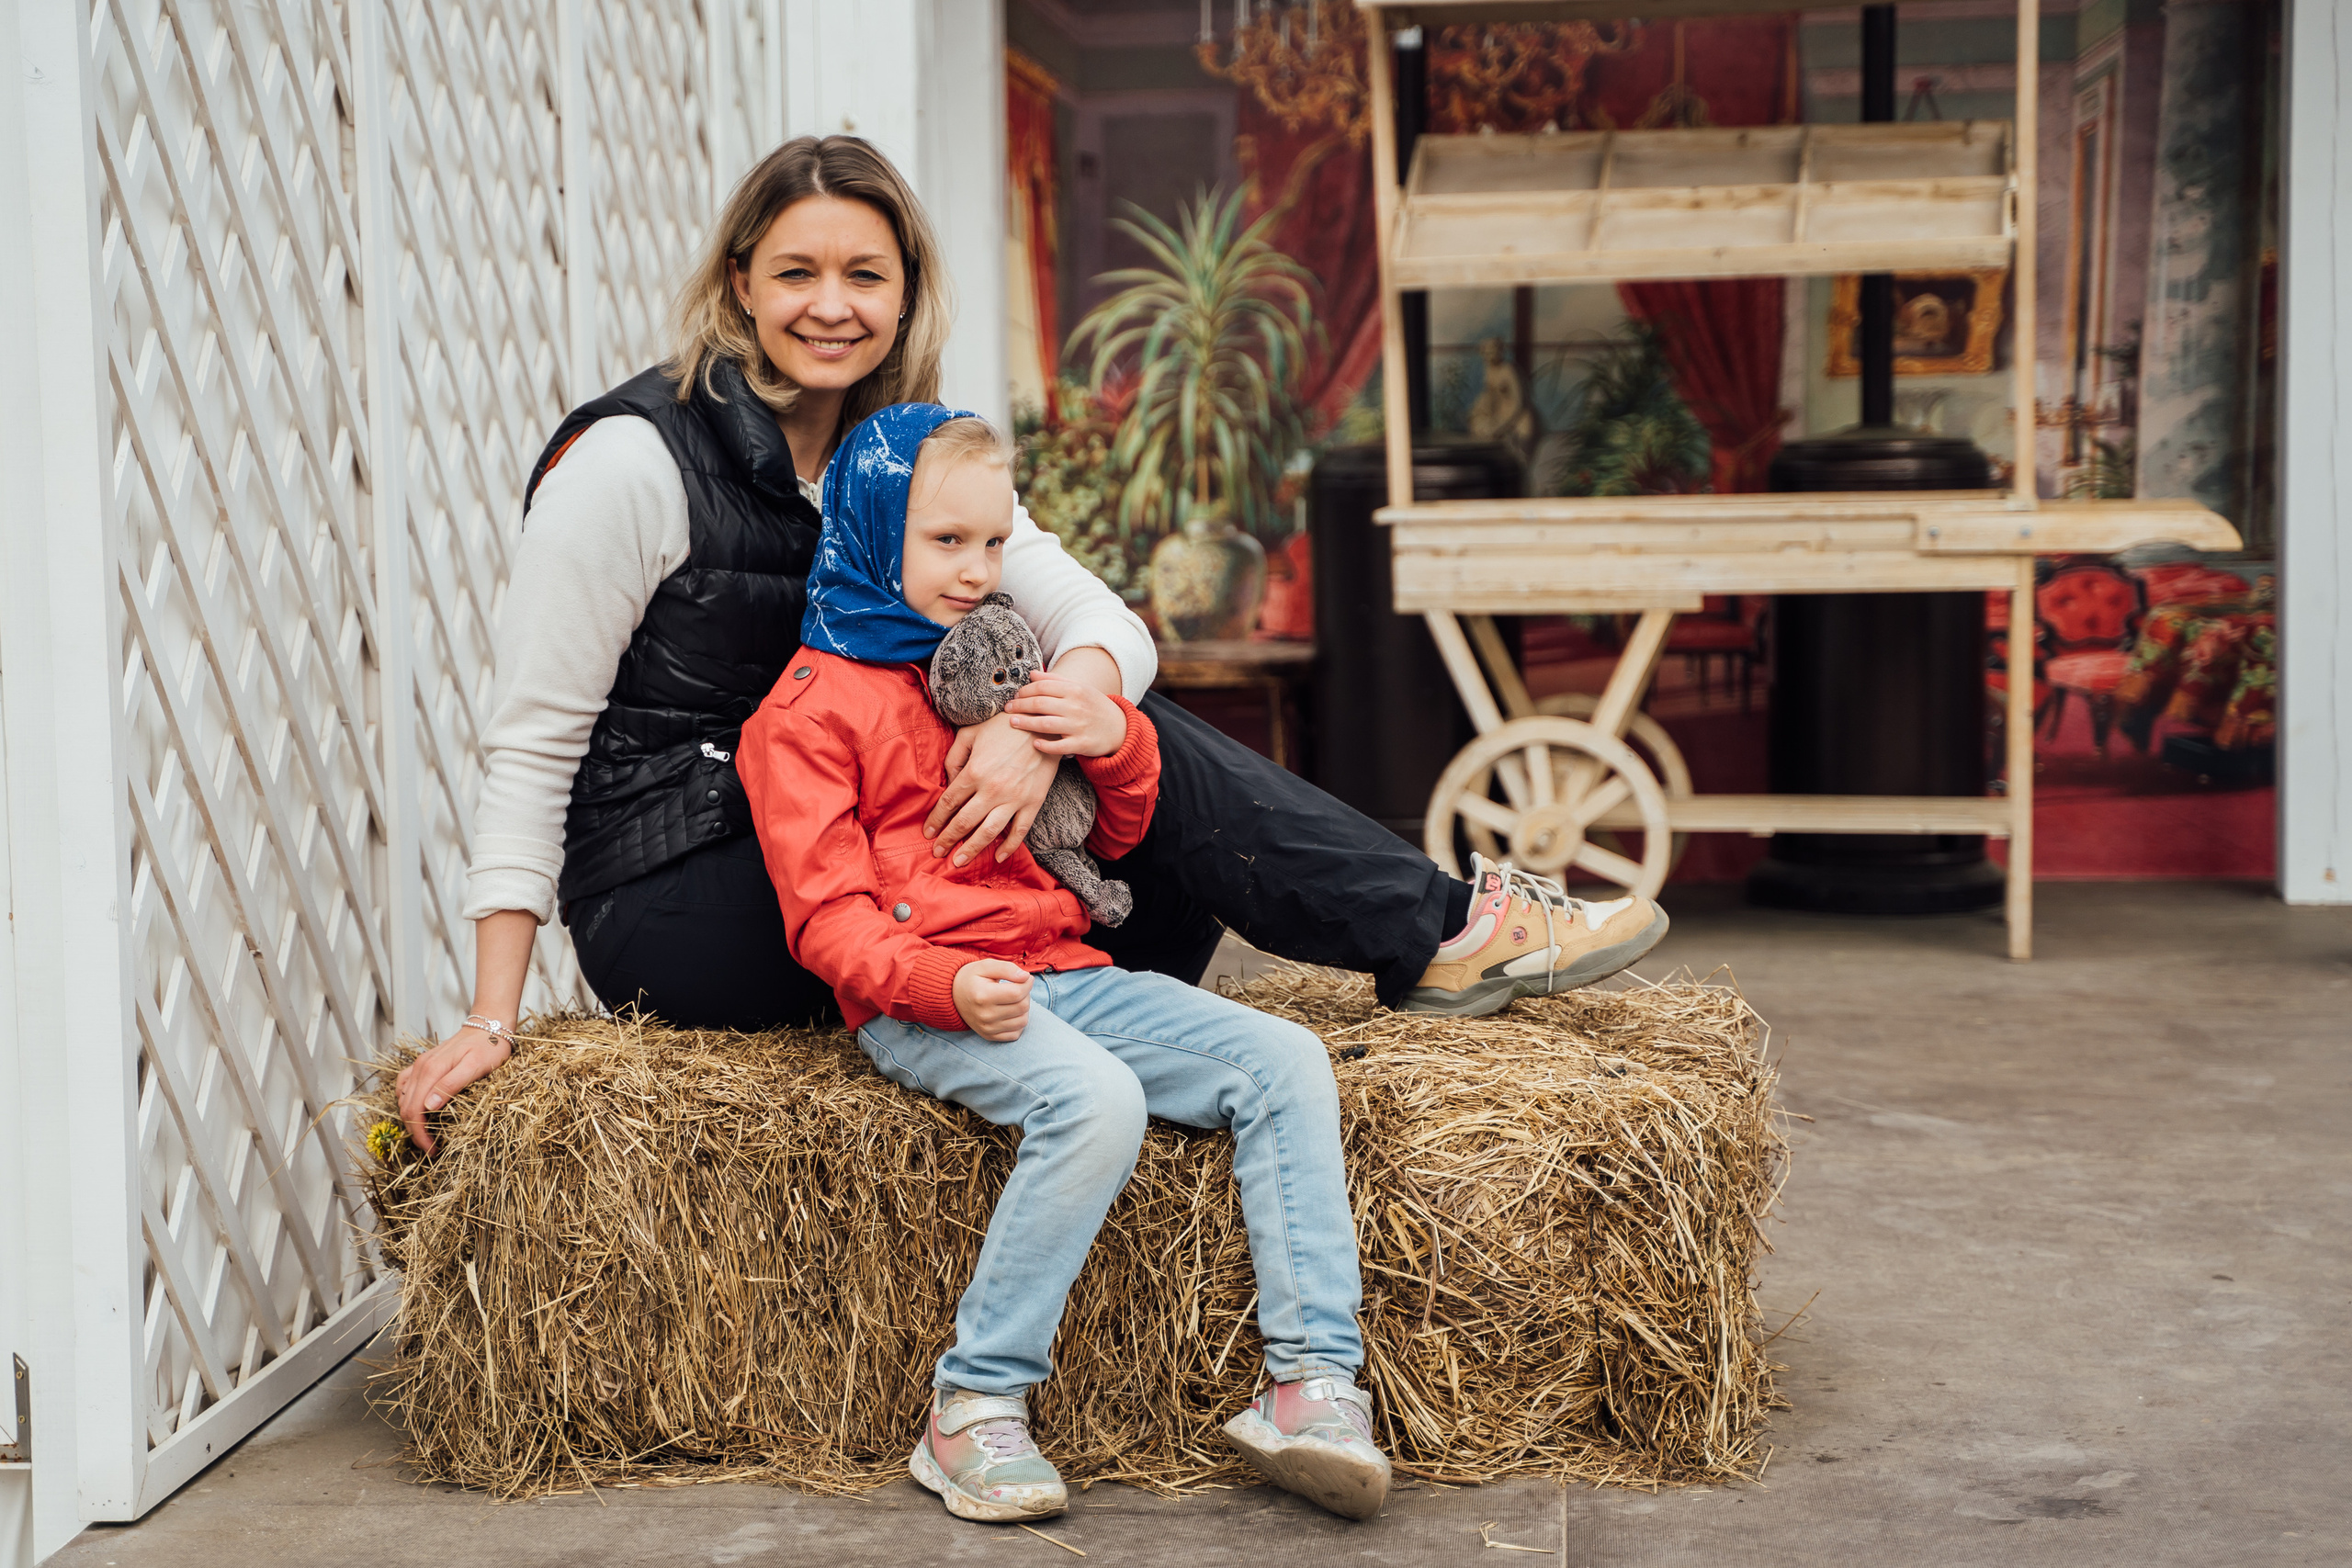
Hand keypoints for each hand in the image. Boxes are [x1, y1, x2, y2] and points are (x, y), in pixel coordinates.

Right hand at [394, 1023, 513, 1155]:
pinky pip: (404, 1085)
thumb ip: (452, 1084)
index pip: (415, 1110)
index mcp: (431, 1070)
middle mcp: (421, 1068)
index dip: (420, 1134)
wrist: (488, 1026)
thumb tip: (429, 1106)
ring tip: (426, 1134)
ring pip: (403, 1098)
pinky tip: (416, 1109)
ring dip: (410, 1119)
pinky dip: (406, 1101)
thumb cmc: (488, 1047)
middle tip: (431, 1148)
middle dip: (415, 1132)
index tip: (432, 1149)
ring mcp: (420, 1065)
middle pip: (406, 1107)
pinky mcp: (423, 1064)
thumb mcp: (475, 1067)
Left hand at [926, 710, 1058, 864]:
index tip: (928, 832)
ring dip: (972, 849)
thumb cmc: (1003, 725)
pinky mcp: (1033, 802)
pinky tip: (999, 857)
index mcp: (974, 772)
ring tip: (959, 861)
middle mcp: (992, 789)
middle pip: (964, 822)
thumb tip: (947, 782)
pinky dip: (1009, 846)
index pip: (948, 803)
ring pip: (988, 832)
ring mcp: (1014, 798)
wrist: (1043, 724)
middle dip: (948, 840)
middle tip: (937, 852)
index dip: (936, 820)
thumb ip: (954, 757)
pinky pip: (1020, 830)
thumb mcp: (970, 733)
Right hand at [952, 960, 1032, 1041]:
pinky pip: (1015, 1034)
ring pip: (1022, 1021)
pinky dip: (1018, 1022)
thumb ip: (1007, 968)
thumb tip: (1026, 977)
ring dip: (1024, 1008)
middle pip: (1022, 1007)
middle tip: (1017, 986)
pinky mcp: (989, 1036)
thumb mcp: (986, 966)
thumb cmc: (972, 978)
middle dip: (1026, 994)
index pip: (1018, 993)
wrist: (953, 995)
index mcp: (983, 996)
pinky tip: (1010, 1012)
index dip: (1027, 983)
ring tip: (1014, 999)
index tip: (1025, 977)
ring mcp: (987, 1028)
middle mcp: (985, 1015)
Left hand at [1005, 675, 1128, 758]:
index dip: (1025, 691)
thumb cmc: (1094, 707)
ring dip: (1025, 723)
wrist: (1119, 728)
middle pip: (1040, 704)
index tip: (1016, 695)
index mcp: (1075, 690)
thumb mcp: (1079, 688)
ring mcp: (1079, 726)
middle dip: (1020, 706)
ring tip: (1013, 723)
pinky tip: (1035, 743)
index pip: (1043, 687)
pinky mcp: (1081, 744)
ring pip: (1045, 724)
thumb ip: (1055, 680)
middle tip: (1008, 709)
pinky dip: (1045, 745)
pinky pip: (1059, 746)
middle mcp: (1076, 706)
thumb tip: (1032, 674)